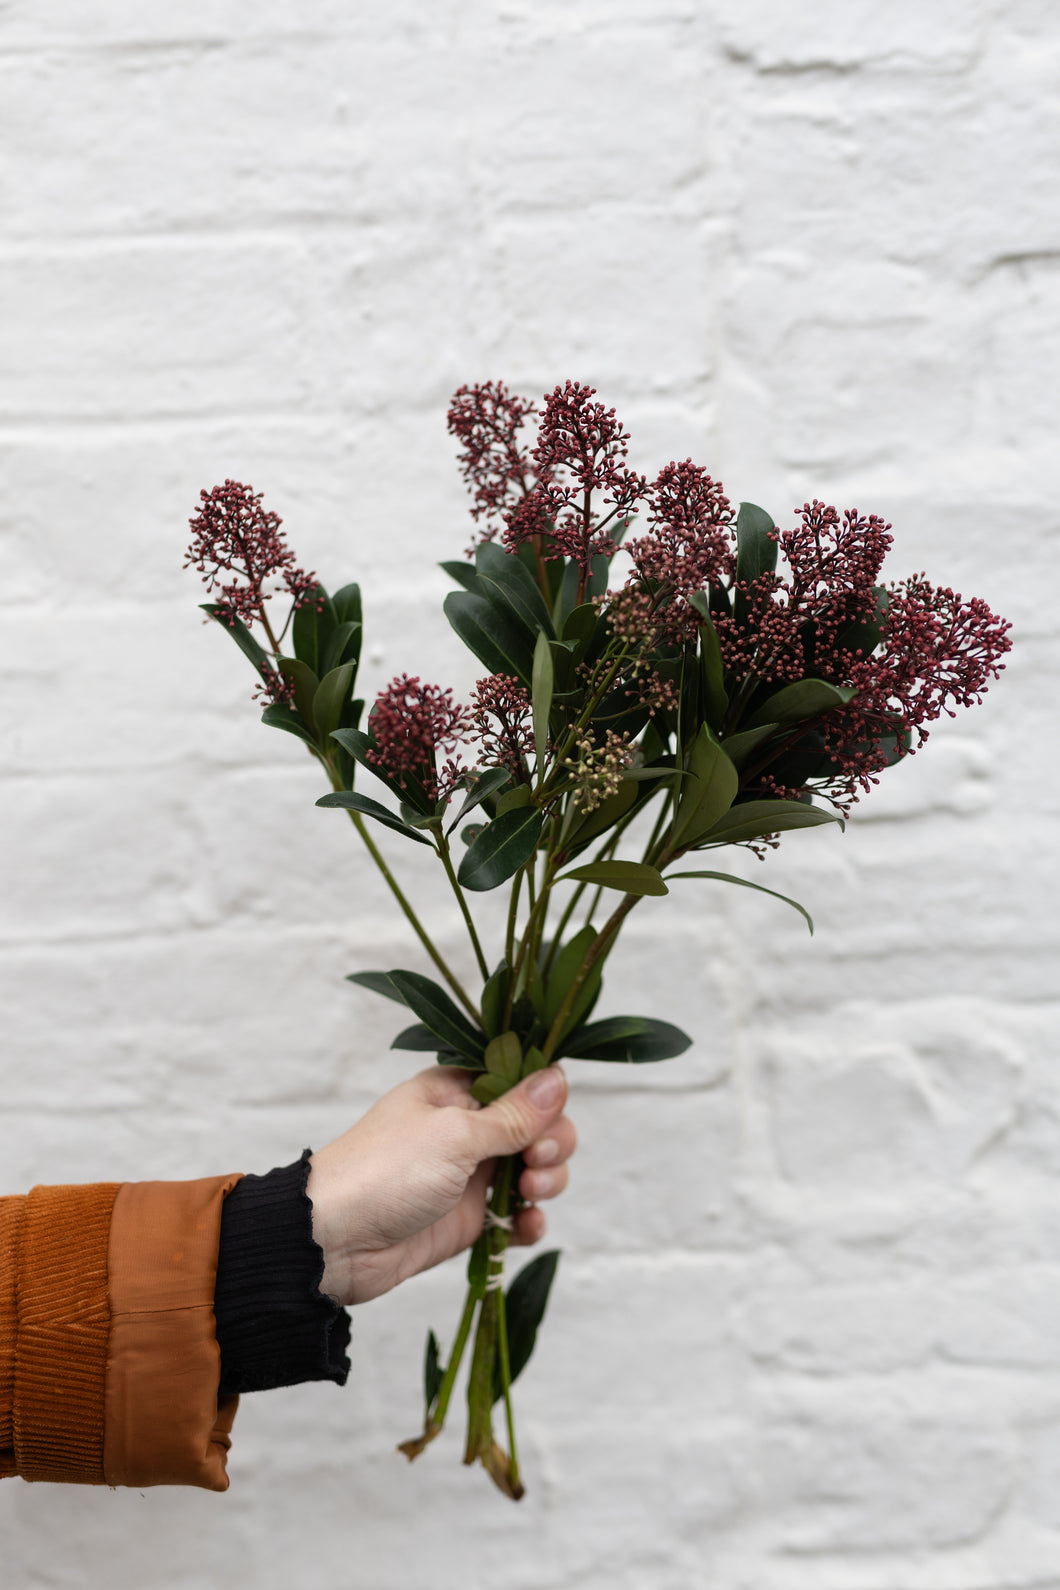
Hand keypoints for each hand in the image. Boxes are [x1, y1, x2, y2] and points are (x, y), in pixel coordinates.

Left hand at [306, 1065, 575, 1305]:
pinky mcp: (468, 1219)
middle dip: (551, 1143)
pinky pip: (515, 1216)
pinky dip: (529, 1221)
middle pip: (536, 1127)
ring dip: (547, 1181)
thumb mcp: (455, 1134)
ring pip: (533, 1171)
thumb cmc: (384, 1171)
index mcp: (456, 1092)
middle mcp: (466, 1129)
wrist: (333, 1241)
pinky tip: (527, 1226)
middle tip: (536, 1161)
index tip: (546, 1119)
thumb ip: (513, 1115)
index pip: (519, 1082)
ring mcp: (469, 1176)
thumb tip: (557, 1078)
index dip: (544, 1099)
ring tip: (529, 1194)